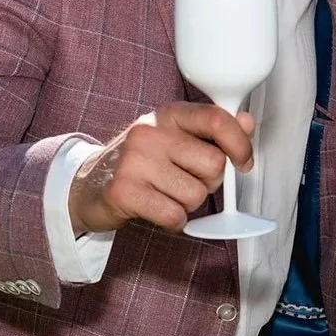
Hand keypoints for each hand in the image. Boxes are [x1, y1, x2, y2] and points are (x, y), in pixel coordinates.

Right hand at [68, 103, 255, 234]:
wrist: (87, 183)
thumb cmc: (141, 161)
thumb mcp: (176, 136)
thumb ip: (213, 131)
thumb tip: (248, 122)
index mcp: (169, 114)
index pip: (217, 120)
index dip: (240, 144)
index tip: (243, 162)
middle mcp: (150, 132)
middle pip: (213, 165)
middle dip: (209, 182)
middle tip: (186, 181)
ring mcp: (134, 161)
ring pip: (196, 195)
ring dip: (188, 204)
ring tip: (166, 194)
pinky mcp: (123, 191)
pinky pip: (174, 215)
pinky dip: (173, 220)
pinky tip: (157, 209)